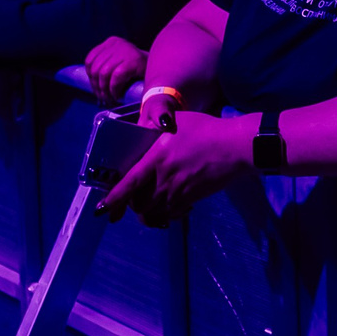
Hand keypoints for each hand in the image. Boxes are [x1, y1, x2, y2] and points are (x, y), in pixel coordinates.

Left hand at [82, 35, 145, 101]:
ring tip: (109, 98)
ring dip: (105, 90)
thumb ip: (106, 65)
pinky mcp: (133, 60)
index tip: (96, 88)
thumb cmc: (137, 68)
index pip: (90, 59)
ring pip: (103, 73)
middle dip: (97, 86)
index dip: (90, 77)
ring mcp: (125, 50)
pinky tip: (117, 95)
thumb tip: (92, 84)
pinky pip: (116, 77)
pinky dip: (114, 89)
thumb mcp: (118, 61)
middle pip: (96, 68)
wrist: (161, 66)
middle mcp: (117, 43)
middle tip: (102, 98)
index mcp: (111, 42)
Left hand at [97, 109, 251, 225]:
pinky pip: (171, 214)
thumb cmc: (206, 129)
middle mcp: (164, 180)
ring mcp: (178, 192)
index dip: (114, 199)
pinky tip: (171, 205)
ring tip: (149, 206)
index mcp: (156, 159)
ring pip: (154, 214)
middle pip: (139, 204)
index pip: (129, 184)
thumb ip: (158, 128)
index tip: (102, 209)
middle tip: (132, 200)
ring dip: (148, 212)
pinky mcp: (191, 199)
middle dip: (132, 206)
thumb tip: (148, 129)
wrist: (234, 147)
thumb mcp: (177, 121)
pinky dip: (166, 214)